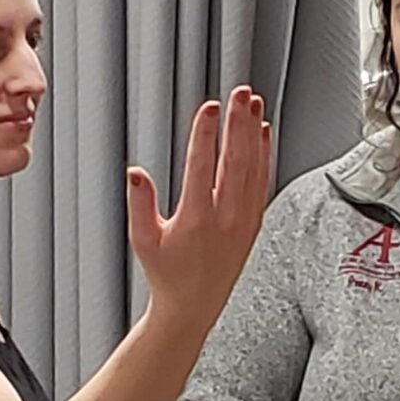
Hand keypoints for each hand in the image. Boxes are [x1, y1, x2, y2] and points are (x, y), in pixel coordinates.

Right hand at [126, 90, 271, 336]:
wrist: (194, 306)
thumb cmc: (166, 274)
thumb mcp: (144, 241)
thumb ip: (139, 204)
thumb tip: (135, 172)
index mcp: (195, 220)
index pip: (202, 165)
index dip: (206, 132)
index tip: (209, 107)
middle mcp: (224, 218)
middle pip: (234, 160)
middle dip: (237, 122)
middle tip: (239, 93)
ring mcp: (243, 221)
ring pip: (252, 168)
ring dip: (253, 133)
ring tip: (252, 104)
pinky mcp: (253, 224)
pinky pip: (262, 183)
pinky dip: (264, 155)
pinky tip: (262, 134)